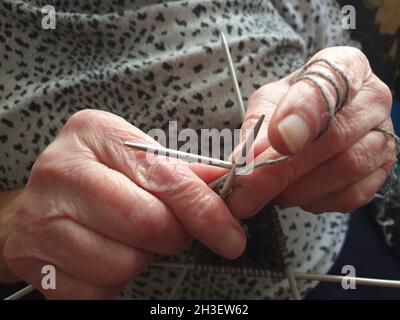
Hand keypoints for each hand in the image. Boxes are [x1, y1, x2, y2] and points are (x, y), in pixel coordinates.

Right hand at [2, 110, 244, 298]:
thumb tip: (227, 182)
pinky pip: (97, 289)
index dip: (205, 211)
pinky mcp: (33, 260)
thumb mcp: (136, 158)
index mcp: (95, 133)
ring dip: (140, 258)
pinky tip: (104, 255)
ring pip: (124, 263)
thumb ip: (182, 171)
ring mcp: (41, 217)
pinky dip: (112, 280)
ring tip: (128, 238)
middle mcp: (63, 170)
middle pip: (147, 224)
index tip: (230, 235)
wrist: (42, 203)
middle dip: (172, 236)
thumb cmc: (100, 177)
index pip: (165, 177)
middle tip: (169, 230)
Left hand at [226, 47, 396, 217]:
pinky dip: (315, 200)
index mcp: (343, 67)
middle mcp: (372, 99)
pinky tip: (295, 193)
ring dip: (297, 187)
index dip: (302, 114)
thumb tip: (242, 161)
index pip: (329, 84)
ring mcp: (382, 136)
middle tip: (248, 186)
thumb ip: (256, 129)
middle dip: (283, 167)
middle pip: (334, 137)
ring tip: (269, 189)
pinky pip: (350, 195)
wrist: (309, 122)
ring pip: (344, 169)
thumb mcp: (266, 105)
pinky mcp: (380, 170)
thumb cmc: (287, 106)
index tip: (277, 139)